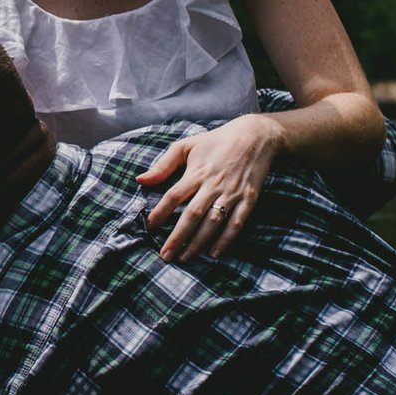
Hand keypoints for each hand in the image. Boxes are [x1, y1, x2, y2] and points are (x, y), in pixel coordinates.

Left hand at [134, 114, 284, 262]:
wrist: (255, 136)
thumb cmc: (216, 141)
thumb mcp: (186, 145)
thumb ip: (162, 165)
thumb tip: (140, 180)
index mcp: (196, 172)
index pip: (174, 196)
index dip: (160, 213)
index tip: (149, 227)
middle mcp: (213, 185)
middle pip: (192, 215)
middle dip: (177, 237)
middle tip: (165, 254)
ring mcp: (232, 193)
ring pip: (213, 222)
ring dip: (198, 242)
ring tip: (184, 257)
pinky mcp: (248, 199)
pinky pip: (236, 223)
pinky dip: (226, 239)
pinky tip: (214, 253)